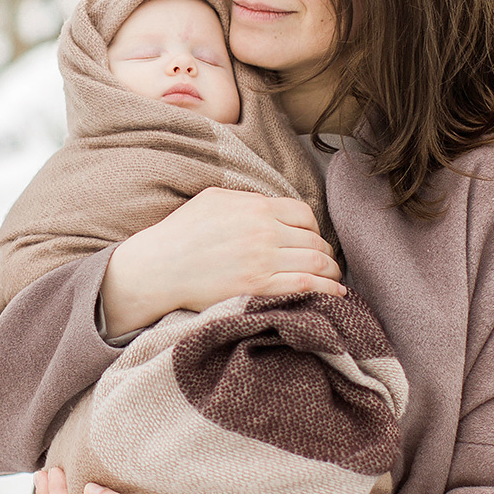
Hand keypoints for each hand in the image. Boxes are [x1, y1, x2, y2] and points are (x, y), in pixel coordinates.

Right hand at [99, 187, 342, 333]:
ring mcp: (263, 259)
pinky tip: (336, 294)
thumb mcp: (212, 200)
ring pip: (316, 262)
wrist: (157, 267)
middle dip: (324, 252)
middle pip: (314, 239)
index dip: (314, 228)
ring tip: (333, 279)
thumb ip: (245, 199)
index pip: (304, 213)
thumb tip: (268, 205)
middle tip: (326, 263)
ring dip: (330, 271)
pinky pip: (306, 285)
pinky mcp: (258, 287)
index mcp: (255, 206)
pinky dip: (327, 290)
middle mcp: (264, 230)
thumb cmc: (180, 233)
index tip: (312, 240)